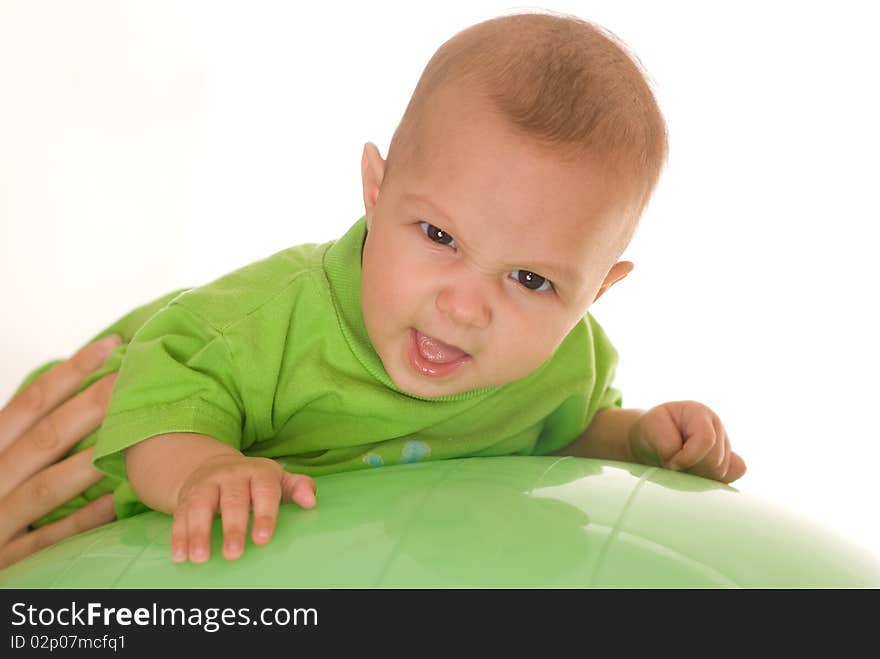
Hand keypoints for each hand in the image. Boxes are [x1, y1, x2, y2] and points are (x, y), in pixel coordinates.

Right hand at [0, 335, 121, 568]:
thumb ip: (19, 436)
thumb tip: (64, 393)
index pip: (30, 404)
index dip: (71, 373)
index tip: (113, 345)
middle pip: (45, 438)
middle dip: (92, 406)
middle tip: (134, 381)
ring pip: (46, 487)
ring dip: (88, 462)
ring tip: (130, 436)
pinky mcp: (6, 560)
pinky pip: (47, 538)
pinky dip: (79, 521)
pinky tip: (113, 503)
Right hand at [171, 453, 316, 562]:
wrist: (213, 465)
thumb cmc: (255, 481)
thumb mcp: (278, 480)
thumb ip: (298, 488)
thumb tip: (311, 501)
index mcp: (259, 472)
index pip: (264, 492)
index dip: (264, 514)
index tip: (262, 539)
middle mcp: (231, 476)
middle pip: (232, 501)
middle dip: (232, 528)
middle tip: (233, 554)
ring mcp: (207, 486)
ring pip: (201, 506)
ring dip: (199, 532)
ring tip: (201, 557)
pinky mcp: (186, 498)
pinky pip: (180, 515)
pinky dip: (178, 536)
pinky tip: (180, 556)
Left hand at [627, 400, 746, 482]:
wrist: (650, 441)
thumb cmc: (651, 431)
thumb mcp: (651, 429)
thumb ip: (667, 444)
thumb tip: (684, 463)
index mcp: (699, 412)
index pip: (706, 440)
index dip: (688, 457)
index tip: (669, 462)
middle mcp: (716, 427)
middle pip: (716, 460)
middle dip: (692, 468)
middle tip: (673, 465)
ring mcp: (724, 445)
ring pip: (722, 472)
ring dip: (698, 476)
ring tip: (681, 469)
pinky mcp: (727, 462)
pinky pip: (730, 477)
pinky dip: (711, 482)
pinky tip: (696, 476)